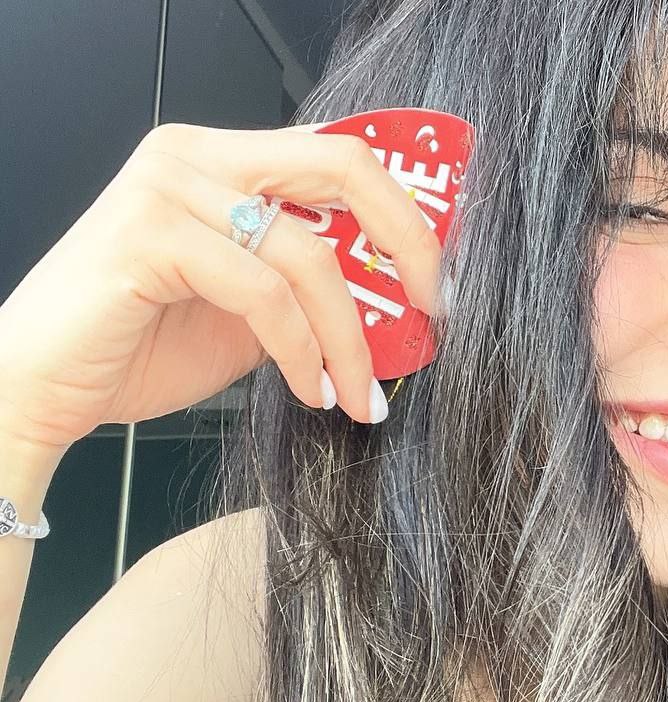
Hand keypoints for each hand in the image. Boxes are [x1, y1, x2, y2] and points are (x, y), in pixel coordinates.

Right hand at [0, 120, 444, 451]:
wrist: (47, 386)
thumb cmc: (140, 346)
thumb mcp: (253, 319)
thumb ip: (309, 297)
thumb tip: (393, 313)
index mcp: (225, 164)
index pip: (339, 159)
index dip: (405, 215)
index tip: (437, 285)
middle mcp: (198, 157)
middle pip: (340, 166)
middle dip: (406, 243)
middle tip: (431, 314)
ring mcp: (169, 188)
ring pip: (307, 253)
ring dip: (349, 339)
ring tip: (357, 395)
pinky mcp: (148, 235)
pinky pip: (262, 292)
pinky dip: (301, 352)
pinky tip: (310, 392)